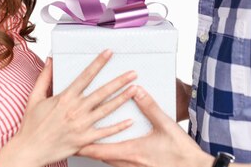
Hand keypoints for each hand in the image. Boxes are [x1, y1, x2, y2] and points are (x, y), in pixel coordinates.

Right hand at [0, 50, 137, 166]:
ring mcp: (81, 125)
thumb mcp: (35, 97)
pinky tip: (130, 121)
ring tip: (135, 90)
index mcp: (65, 98)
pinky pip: (105, 133)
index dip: (99, 63)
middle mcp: (76, 110)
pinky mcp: (84, 140)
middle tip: (132, 73)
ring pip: (107, 109)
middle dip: (119, 81)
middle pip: (102, 92)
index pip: (86, 76)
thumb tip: (50, 60)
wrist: (29, 150)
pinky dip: (118, 127)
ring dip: (122, 99)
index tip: (109, 53)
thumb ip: (44, 77)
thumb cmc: (31, 125)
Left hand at [79, 86, 213, 166]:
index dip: (81, 143)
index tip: (70, 137)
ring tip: (87, 140)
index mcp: (130, 152)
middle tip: (73, 136)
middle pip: (98, 156)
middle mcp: (127, 163)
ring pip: (107, 161)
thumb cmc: (181, 153)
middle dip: (84, 146)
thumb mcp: (166, 125)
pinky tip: (113, 148)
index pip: (97, 149)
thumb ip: (150, 107)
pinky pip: (118, 164)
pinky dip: (110, 155)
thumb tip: (137, 91)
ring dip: (97, 150)